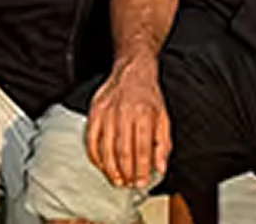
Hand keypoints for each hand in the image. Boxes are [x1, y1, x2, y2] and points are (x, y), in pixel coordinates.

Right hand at [86, 59, 171, 190]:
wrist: (132, 71)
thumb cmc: (149, 96)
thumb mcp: (163, 117)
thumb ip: (163, 144)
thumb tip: (160, 168)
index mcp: (145, 114)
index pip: (142, 148)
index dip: (141, 169)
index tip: (141, 183)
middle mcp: (125, 112)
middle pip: (123, 151)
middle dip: (126, 172)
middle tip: (129, 184)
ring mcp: (107, 112)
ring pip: (106, 148)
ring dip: (111, 169)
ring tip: (117, 180)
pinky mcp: (95, 112)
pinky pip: (91, 140)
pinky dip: (96, 157)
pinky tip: (102, 166)